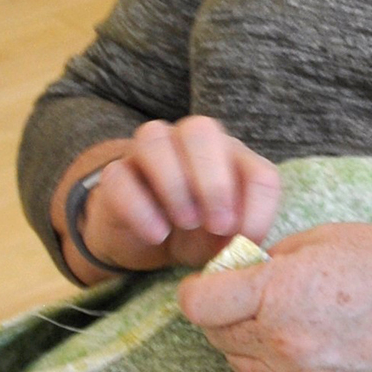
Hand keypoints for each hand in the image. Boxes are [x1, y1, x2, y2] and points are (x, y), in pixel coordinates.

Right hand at [62, 117, 281, 276]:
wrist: (149, 242)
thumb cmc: (197, 233)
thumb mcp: (226, 239)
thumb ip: (242, 234)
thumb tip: (246, 241)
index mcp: (229, 157)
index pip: (256, 168)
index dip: (256, 204)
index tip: (244, 237)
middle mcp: (188, 143)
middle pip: (200, 130)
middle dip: (214, 183)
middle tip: (217, 225)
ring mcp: (147, 153)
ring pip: (153, 138)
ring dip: (175, 184)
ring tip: (186, 223)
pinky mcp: (115, 175)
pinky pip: (119, 176)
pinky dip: (140, 208)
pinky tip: (157, 234)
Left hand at [178, 223, 371, 371]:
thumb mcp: (326, 238)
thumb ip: (272, 260)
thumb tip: (239, 275)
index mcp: (278, 292)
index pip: (197, 304)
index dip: (204, 288)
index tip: (222, 281)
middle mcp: (281, 341)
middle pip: (214, 335)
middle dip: (227, 313)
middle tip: (260, 298)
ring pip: (236, 366)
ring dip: (247, 345)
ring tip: (284, 326)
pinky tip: (288, 361)